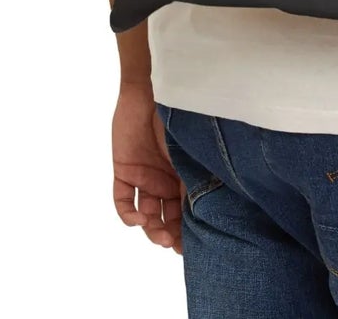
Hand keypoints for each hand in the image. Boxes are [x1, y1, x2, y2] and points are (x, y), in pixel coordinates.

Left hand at [112, 80, 183, 255]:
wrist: (153, 91)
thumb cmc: (179, 117)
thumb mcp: (192, 152)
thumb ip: (199, 176)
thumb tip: (215, 207)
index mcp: (183, 176)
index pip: (185, 211)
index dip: (186, 230)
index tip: (189, 246)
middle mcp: (164, 180)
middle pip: (165, 217)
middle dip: (168, 234)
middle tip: (172, 244)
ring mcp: (143, 177)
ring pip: (145, 214)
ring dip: (150, 228)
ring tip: (157, 233)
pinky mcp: (124, 171)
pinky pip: (122, 201)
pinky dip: (128, 215)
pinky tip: (138, 219)